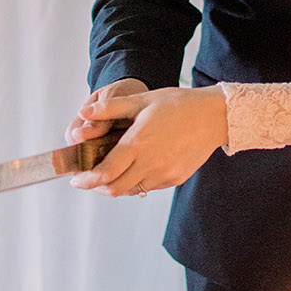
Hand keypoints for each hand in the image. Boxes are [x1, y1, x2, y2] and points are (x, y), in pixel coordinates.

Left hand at [70, 85, 227, 195]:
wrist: (213, 117)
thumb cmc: (178, 104)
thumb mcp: (142, 100)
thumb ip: (110, 108)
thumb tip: (84, 114)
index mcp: (138, 143)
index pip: (104, 173)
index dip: (86, 180)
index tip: (76, 179)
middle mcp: (150, 163)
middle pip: (114, 189)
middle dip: (97, 187)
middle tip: (89, 179)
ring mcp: (164, 174)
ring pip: (131, 190)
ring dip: (117, 184)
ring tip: (112, 171)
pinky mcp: (175, 179)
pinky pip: (149, 186)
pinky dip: (137, 182)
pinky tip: (137, 167)